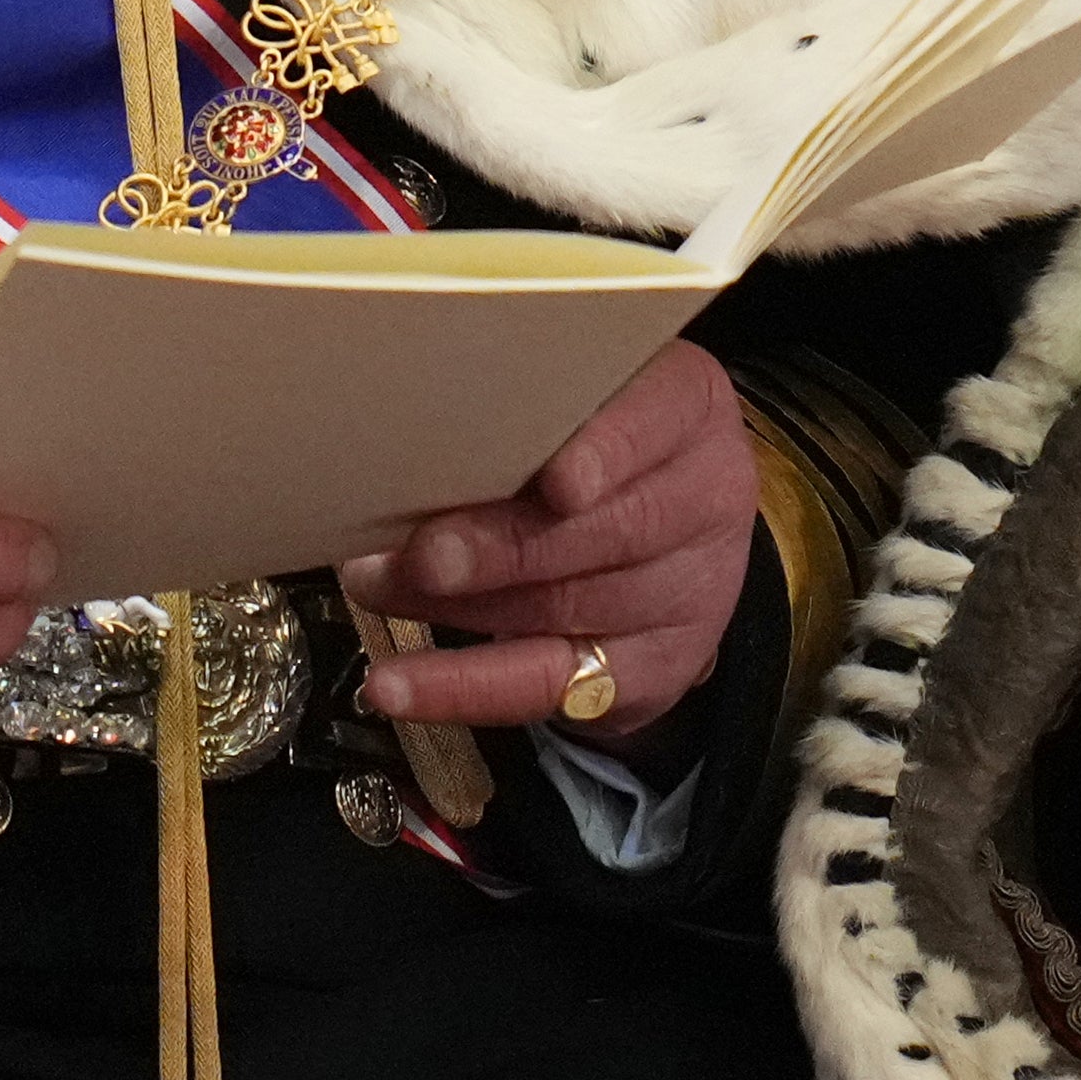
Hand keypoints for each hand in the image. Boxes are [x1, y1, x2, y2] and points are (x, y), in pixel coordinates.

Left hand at [336, 340, 755, 738]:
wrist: (663, 525)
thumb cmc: (586, 430)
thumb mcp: (573, 391)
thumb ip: (514, 403)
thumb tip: (401, 424)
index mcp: (689, 405)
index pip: (658, 418)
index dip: (607, 452)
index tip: (554, 481)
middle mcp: (705, 496)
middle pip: (611, 529)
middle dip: (504, 545)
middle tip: (420, 552)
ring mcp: (687, 592)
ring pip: (570, 607)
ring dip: (461, 606)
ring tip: (375, 586)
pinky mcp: (648, 670)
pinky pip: (549, 685)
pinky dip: (464, 687)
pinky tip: (403, 685)